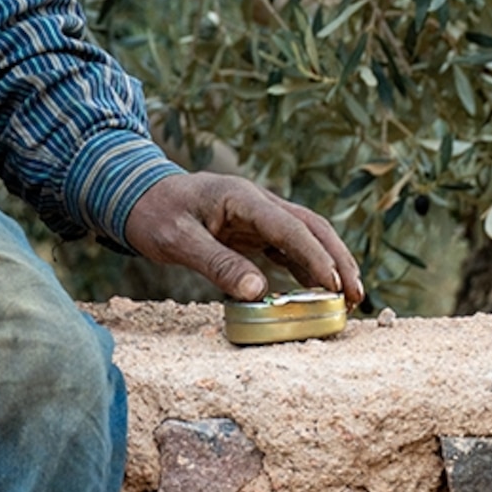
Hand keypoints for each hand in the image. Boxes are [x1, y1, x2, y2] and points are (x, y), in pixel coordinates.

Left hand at [124, 169, 363, 307]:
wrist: (134, 194)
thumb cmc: (153, 213)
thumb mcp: (177, 240)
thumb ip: (216, 263)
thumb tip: (256, 291)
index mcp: (243, 198)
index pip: (291, 228)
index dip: (316, 258)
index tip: (335, 286)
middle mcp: (257, 202)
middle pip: (311, 228)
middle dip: (338, 260)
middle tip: (357, 295)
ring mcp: (257, 214)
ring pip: (305, 236)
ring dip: (329, 263)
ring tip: (350, 297)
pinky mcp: (251, 228)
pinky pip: (287, 245)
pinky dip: (306, 265)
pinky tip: (317, 288)